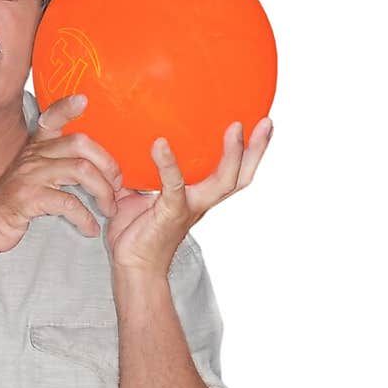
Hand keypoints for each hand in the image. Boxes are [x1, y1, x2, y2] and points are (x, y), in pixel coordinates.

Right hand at [0, 92, 120, 257]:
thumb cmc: (17, 202)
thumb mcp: (32, 174)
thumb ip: (55, 163)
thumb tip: (92, 164)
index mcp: (36, 148)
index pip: (52, 118)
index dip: (67, 107)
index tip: (84, 99)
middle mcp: (34, 156)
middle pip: (80, 144)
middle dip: (107, 164)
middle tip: (118, 186)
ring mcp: (31, 176)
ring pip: (80, 171)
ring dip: (103, 192)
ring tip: (109, 209)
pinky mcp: (29, 198)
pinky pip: (68, 203)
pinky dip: (85, 218)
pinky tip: (90, 229)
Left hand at [105, 114, 273, 275]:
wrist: (131, 266)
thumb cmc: (134, 234)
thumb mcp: (135, 195)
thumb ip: (136, 170)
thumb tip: (122, 143)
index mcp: (198, 196)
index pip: (232, 172)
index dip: (249, 151)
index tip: (259, 123)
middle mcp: (201, 202)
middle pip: (240, 176)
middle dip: (256, 150)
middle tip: (265, 122)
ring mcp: (190, 207)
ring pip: (224, 181)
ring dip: (233, 155)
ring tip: (236, 128)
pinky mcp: (171, 212)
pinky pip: (174, 184)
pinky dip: (168, 164)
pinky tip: (160, 144)